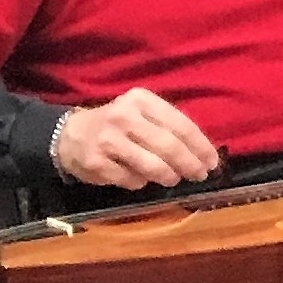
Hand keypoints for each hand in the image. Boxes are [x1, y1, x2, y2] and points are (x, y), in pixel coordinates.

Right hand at [50, 87, 219, 191]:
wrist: (69, 134)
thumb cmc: (118, 125)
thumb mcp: (142, 114)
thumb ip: (170, 128)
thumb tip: (204, 154)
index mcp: (141, 100)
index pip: (181, 124)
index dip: (201, 146)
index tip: (213, 162)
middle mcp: (124, 116)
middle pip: (169, 146)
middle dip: (190, 164)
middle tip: (200, 175)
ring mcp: (108, 139)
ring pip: (152, 165)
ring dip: (168, 176)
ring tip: (172, 179)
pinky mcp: (95, 161)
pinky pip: (130, 179)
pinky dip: (140, 182)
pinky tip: (139, 179)